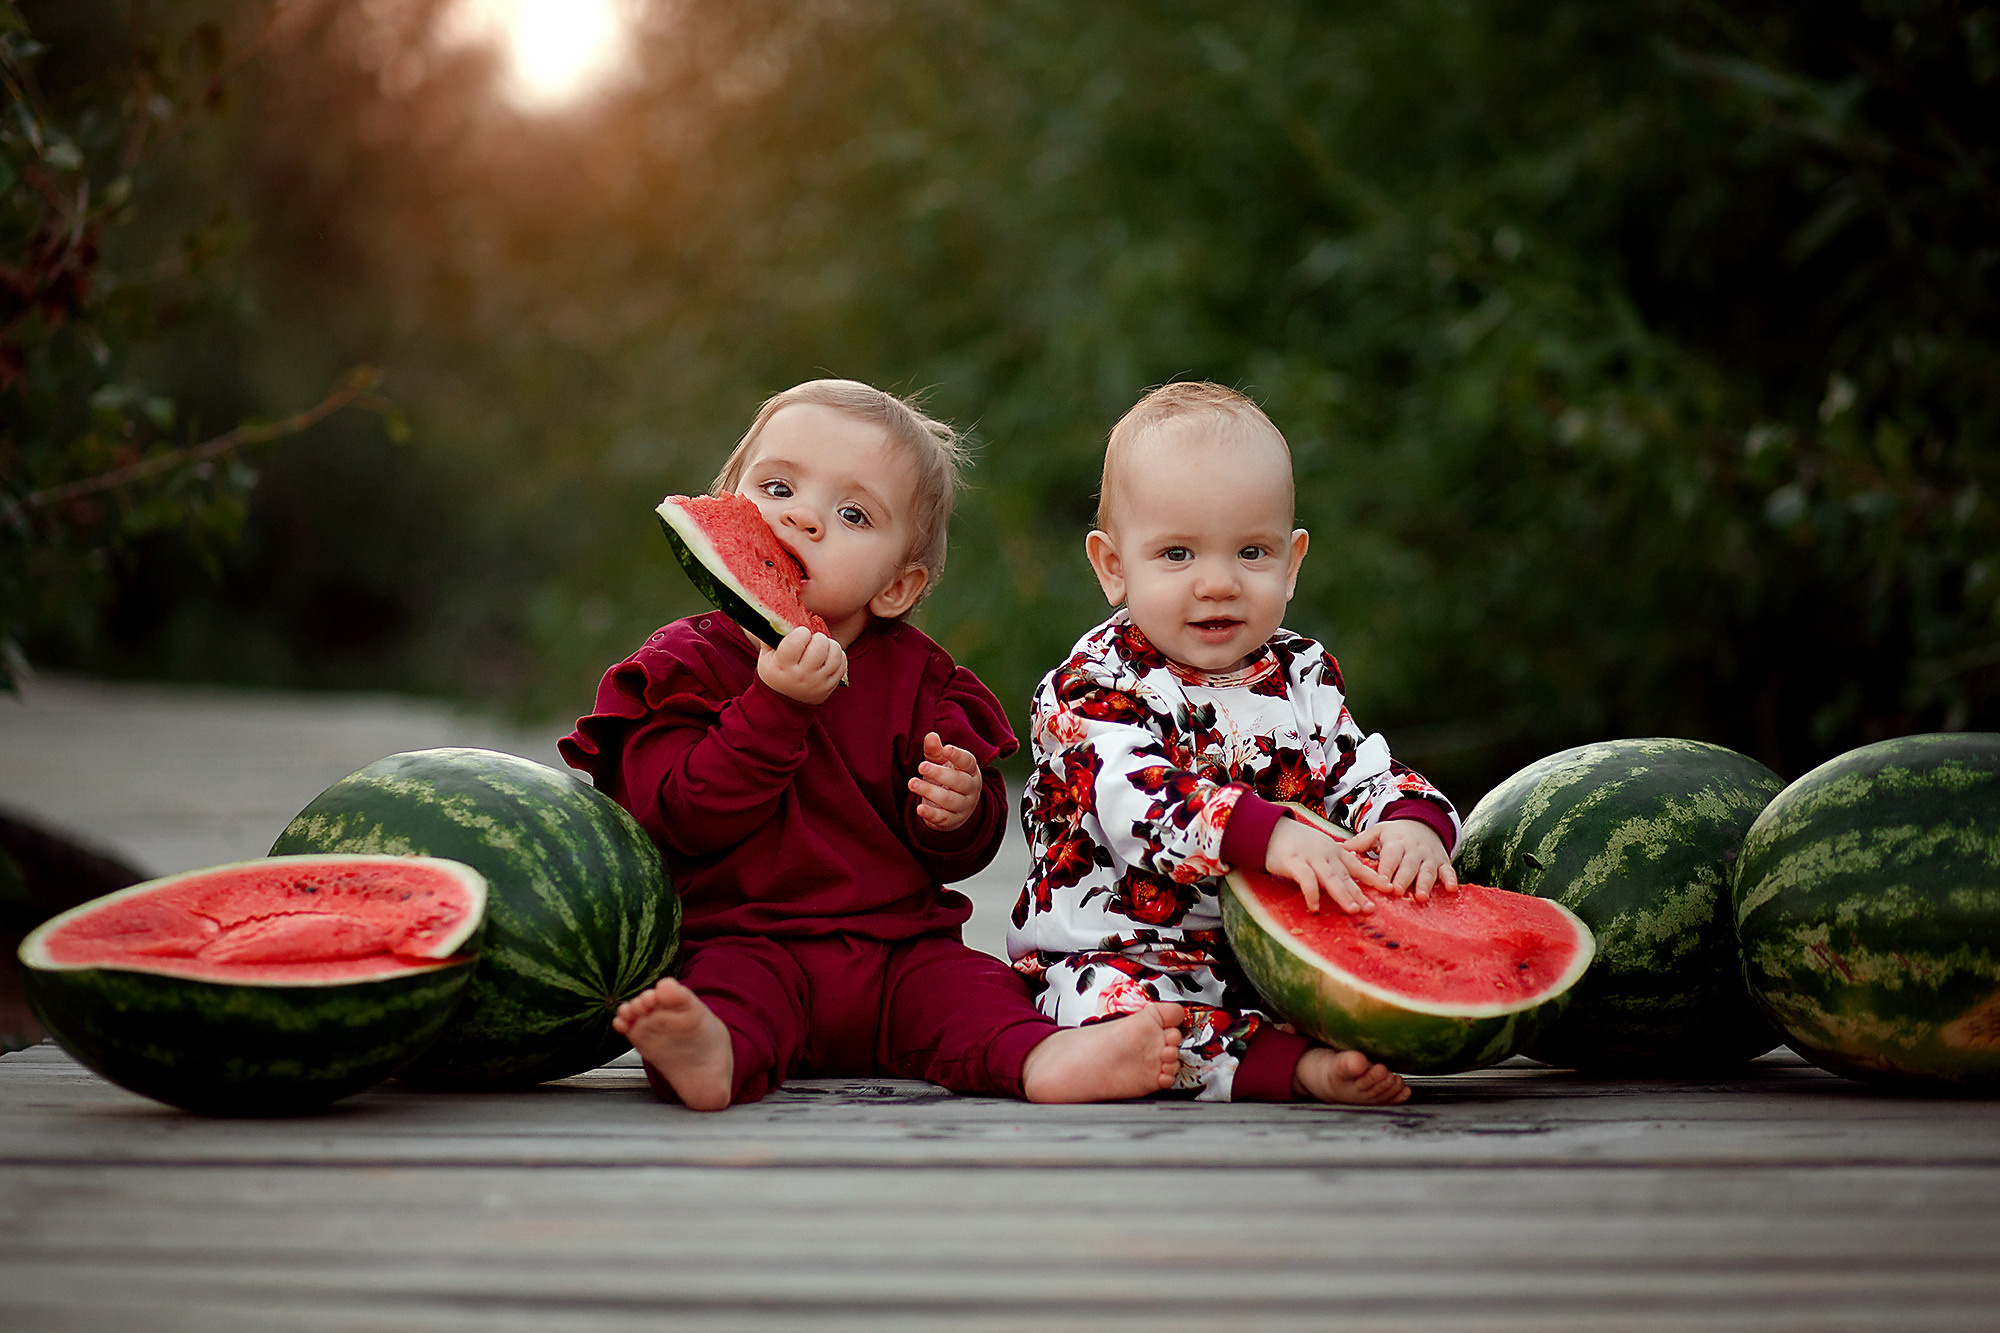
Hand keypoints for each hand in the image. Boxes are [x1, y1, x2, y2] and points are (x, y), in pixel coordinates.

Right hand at [756, 626, 846, 704]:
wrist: (783, 704)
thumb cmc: (775, 673)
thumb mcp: (766, 657)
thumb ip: (770, 636)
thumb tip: (774, 612)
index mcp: (783, 666)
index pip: (797, 641)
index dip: (801, 632)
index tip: (800, 633)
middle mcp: (802, 676)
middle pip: (819, 647)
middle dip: (818, 637)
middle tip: (813, 639)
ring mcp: (818, 682)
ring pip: (835, 655)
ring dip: (831, 645)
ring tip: (823, 645)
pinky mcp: (830, 686)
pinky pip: (842, 664)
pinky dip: (839, 655)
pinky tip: (829, 654)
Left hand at [908, 732, 981, 832]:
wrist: (954, 809)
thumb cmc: (947, 779)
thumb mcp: (941, 763)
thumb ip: (935, 751)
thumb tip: (930, 736)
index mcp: (970, 770)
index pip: (968, 762)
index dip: (957, 755)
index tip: (945, 748)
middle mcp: (971, 788)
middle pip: (959, 781)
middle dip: (939, 773)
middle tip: (921, 766)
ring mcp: (963, 806)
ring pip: (949, 800)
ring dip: (929, 791)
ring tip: (912, 783)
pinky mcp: (953, 820)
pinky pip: (942, 817)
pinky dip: (930, 814)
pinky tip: (919, 808)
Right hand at [1263, 816, 1395, 913]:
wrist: (1270, 829)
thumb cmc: (1296, 841)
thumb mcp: (1320, 847)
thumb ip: (1335, 859)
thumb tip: (1353, 867)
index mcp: (1334, 850)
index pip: (1357, 866)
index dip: (1372, 877)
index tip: (1387, 888)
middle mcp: (1326, 854)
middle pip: (1345, 876)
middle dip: (1359, 892)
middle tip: (1371, 909)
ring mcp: (1311, 857)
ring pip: (1330, 878)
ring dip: (1343, 894)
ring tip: (1353, 910)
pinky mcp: (1294, 862)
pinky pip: (1306, 880)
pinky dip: (1312, 894)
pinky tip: (1315, 908)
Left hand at [1344, 820, 1456, 900]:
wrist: (1422, 824)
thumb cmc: (1394, 835)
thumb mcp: (1377, 833)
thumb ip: (1359, 842)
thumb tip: (1336, 848)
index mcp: (1395, 843)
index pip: (1390, 856)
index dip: (1386, 869)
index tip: (1381, 882)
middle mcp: (1413, 850)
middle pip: (1408, 866)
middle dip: (1404, 878)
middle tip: (1398, 892)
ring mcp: (1429, 857)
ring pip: (1428, 871)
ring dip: (1425, 884)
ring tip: (1421, 897)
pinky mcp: (1443, 862)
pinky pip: (1448, 871)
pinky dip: (1451, 879)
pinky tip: (1452, 890)